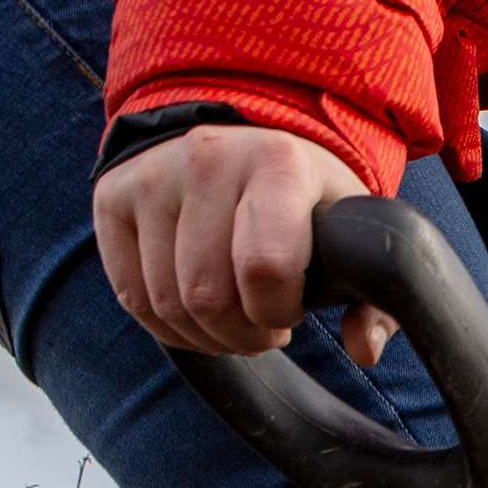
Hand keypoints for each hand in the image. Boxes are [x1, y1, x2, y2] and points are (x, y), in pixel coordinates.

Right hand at [94, 124, 396, 364]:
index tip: (291, 313)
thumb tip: (364, 350)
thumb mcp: (350, 233)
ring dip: (205, 335)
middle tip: (262, 328)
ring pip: (168, 302)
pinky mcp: (112, 195)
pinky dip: (167, 326)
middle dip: (242, 335)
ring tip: (233, 320)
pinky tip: (196, 315)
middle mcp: (208, 158)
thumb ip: (374, 296)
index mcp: (278, 163)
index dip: (278, 312)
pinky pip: (132, 295)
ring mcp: (153, 175)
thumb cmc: (305, 200)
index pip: (265, 267)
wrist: (239, 137)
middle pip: (208, 296)